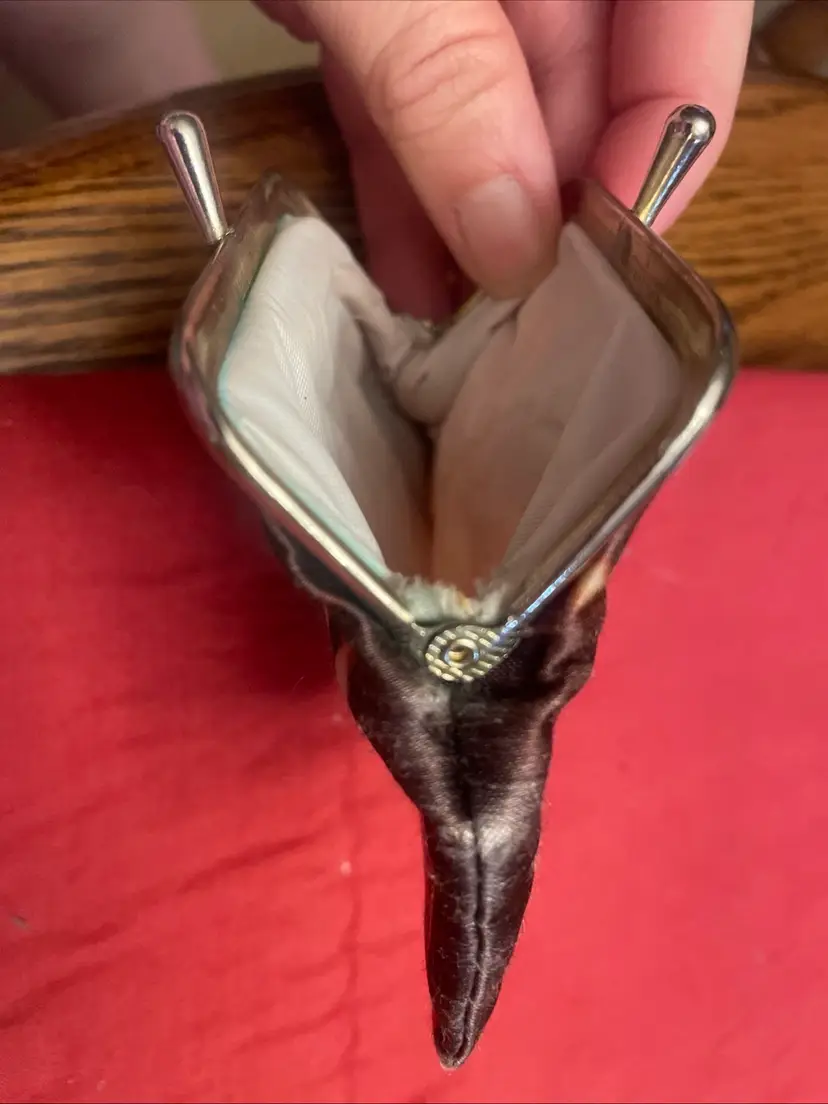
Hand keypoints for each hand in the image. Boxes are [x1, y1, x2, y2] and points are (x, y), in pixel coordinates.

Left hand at [261, 0, 752, 318]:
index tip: (615, 259)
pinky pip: (408, 107)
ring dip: (476, 225)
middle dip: (559, 209)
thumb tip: (513, 236)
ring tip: (462, 333)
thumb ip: (446, 73)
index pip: (687, 21)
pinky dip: (402, 192)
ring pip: (496, 110)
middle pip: (590, 81)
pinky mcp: (369, 8)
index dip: (667, 140)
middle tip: (529, 326)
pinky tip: (405, 277)